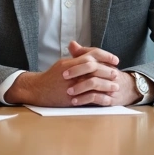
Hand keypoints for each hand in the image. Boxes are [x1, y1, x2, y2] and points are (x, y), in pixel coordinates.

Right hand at [4, 41, 120, 105]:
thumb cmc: (50, 78)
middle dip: (108, 70)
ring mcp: (69, 84)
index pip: (91, 54)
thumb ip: (77, 60)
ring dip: (106, 84)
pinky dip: (99, 97)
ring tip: (115, 87)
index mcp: (70, 62)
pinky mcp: (69, 97)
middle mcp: (70, 71)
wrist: (36, 90)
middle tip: (117, 74)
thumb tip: (92, 57)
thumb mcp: (63, 65)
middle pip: (93, 67)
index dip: (105, 56)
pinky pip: (87, 96)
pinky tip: (106, 99)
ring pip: (92, 81)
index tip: (115, 60)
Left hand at [68, 41, 140, 105]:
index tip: (64, 67)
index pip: (94, 54)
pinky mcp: (111, 99)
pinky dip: (84, 99)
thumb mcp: (96, 64)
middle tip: (64, 76)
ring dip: (80, 87)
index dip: (79, 60)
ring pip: (95, 83)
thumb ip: (83, 54)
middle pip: (93, 68)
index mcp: (104, 62)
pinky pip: (97, 98)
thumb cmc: (106, 75)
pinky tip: (74, 101)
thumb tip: (72, 44)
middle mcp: (109, 71)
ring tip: (68, 92)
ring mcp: (110, 85)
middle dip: (77, 72)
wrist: (128, 89)